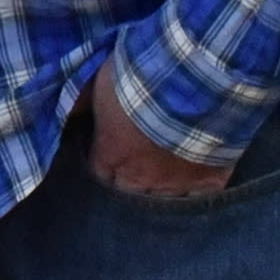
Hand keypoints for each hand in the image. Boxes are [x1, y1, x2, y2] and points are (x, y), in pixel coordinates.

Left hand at [83, 65, 235, 203]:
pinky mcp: (210, 179)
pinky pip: (201, 199)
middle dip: (126, 184)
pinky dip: (197, 193)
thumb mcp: (102, 83)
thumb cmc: (142, 77)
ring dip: (160, 191)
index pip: (97, 174)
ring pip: (162, 202)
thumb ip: (85, 102)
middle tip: (133, 168)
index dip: (102, 166)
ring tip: (164, 179)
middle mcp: (140, 177)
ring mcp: (177, 183)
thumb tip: (69, 112)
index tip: (105, 155)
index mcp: (111, 154)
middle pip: (127, 193)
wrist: (195, 78)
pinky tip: (196, 187)